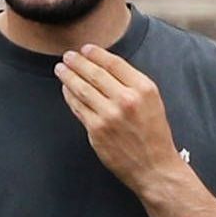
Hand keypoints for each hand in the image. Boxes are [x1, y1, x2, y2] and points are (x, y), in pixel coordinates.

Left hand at [55, 46, 184, 193]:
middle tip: (68, 56)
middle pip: (94, 73)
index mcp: (144, 89)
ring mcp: (109, 115)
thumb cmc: (154, 135)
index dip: (96, 53)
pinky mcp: (96, 130)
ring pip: (82, 88)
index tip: (85, 49)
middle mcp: (126, 99)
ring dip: (68, 76)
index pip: (114, 63)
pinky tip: (66, 89)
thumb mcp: (152, 102)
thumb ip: (132, 84)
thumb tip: (103, 67)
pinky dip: (69, 96)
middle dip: (77, 62)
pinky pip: (78, 107)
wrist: (154, 168)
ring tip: (61, 69)